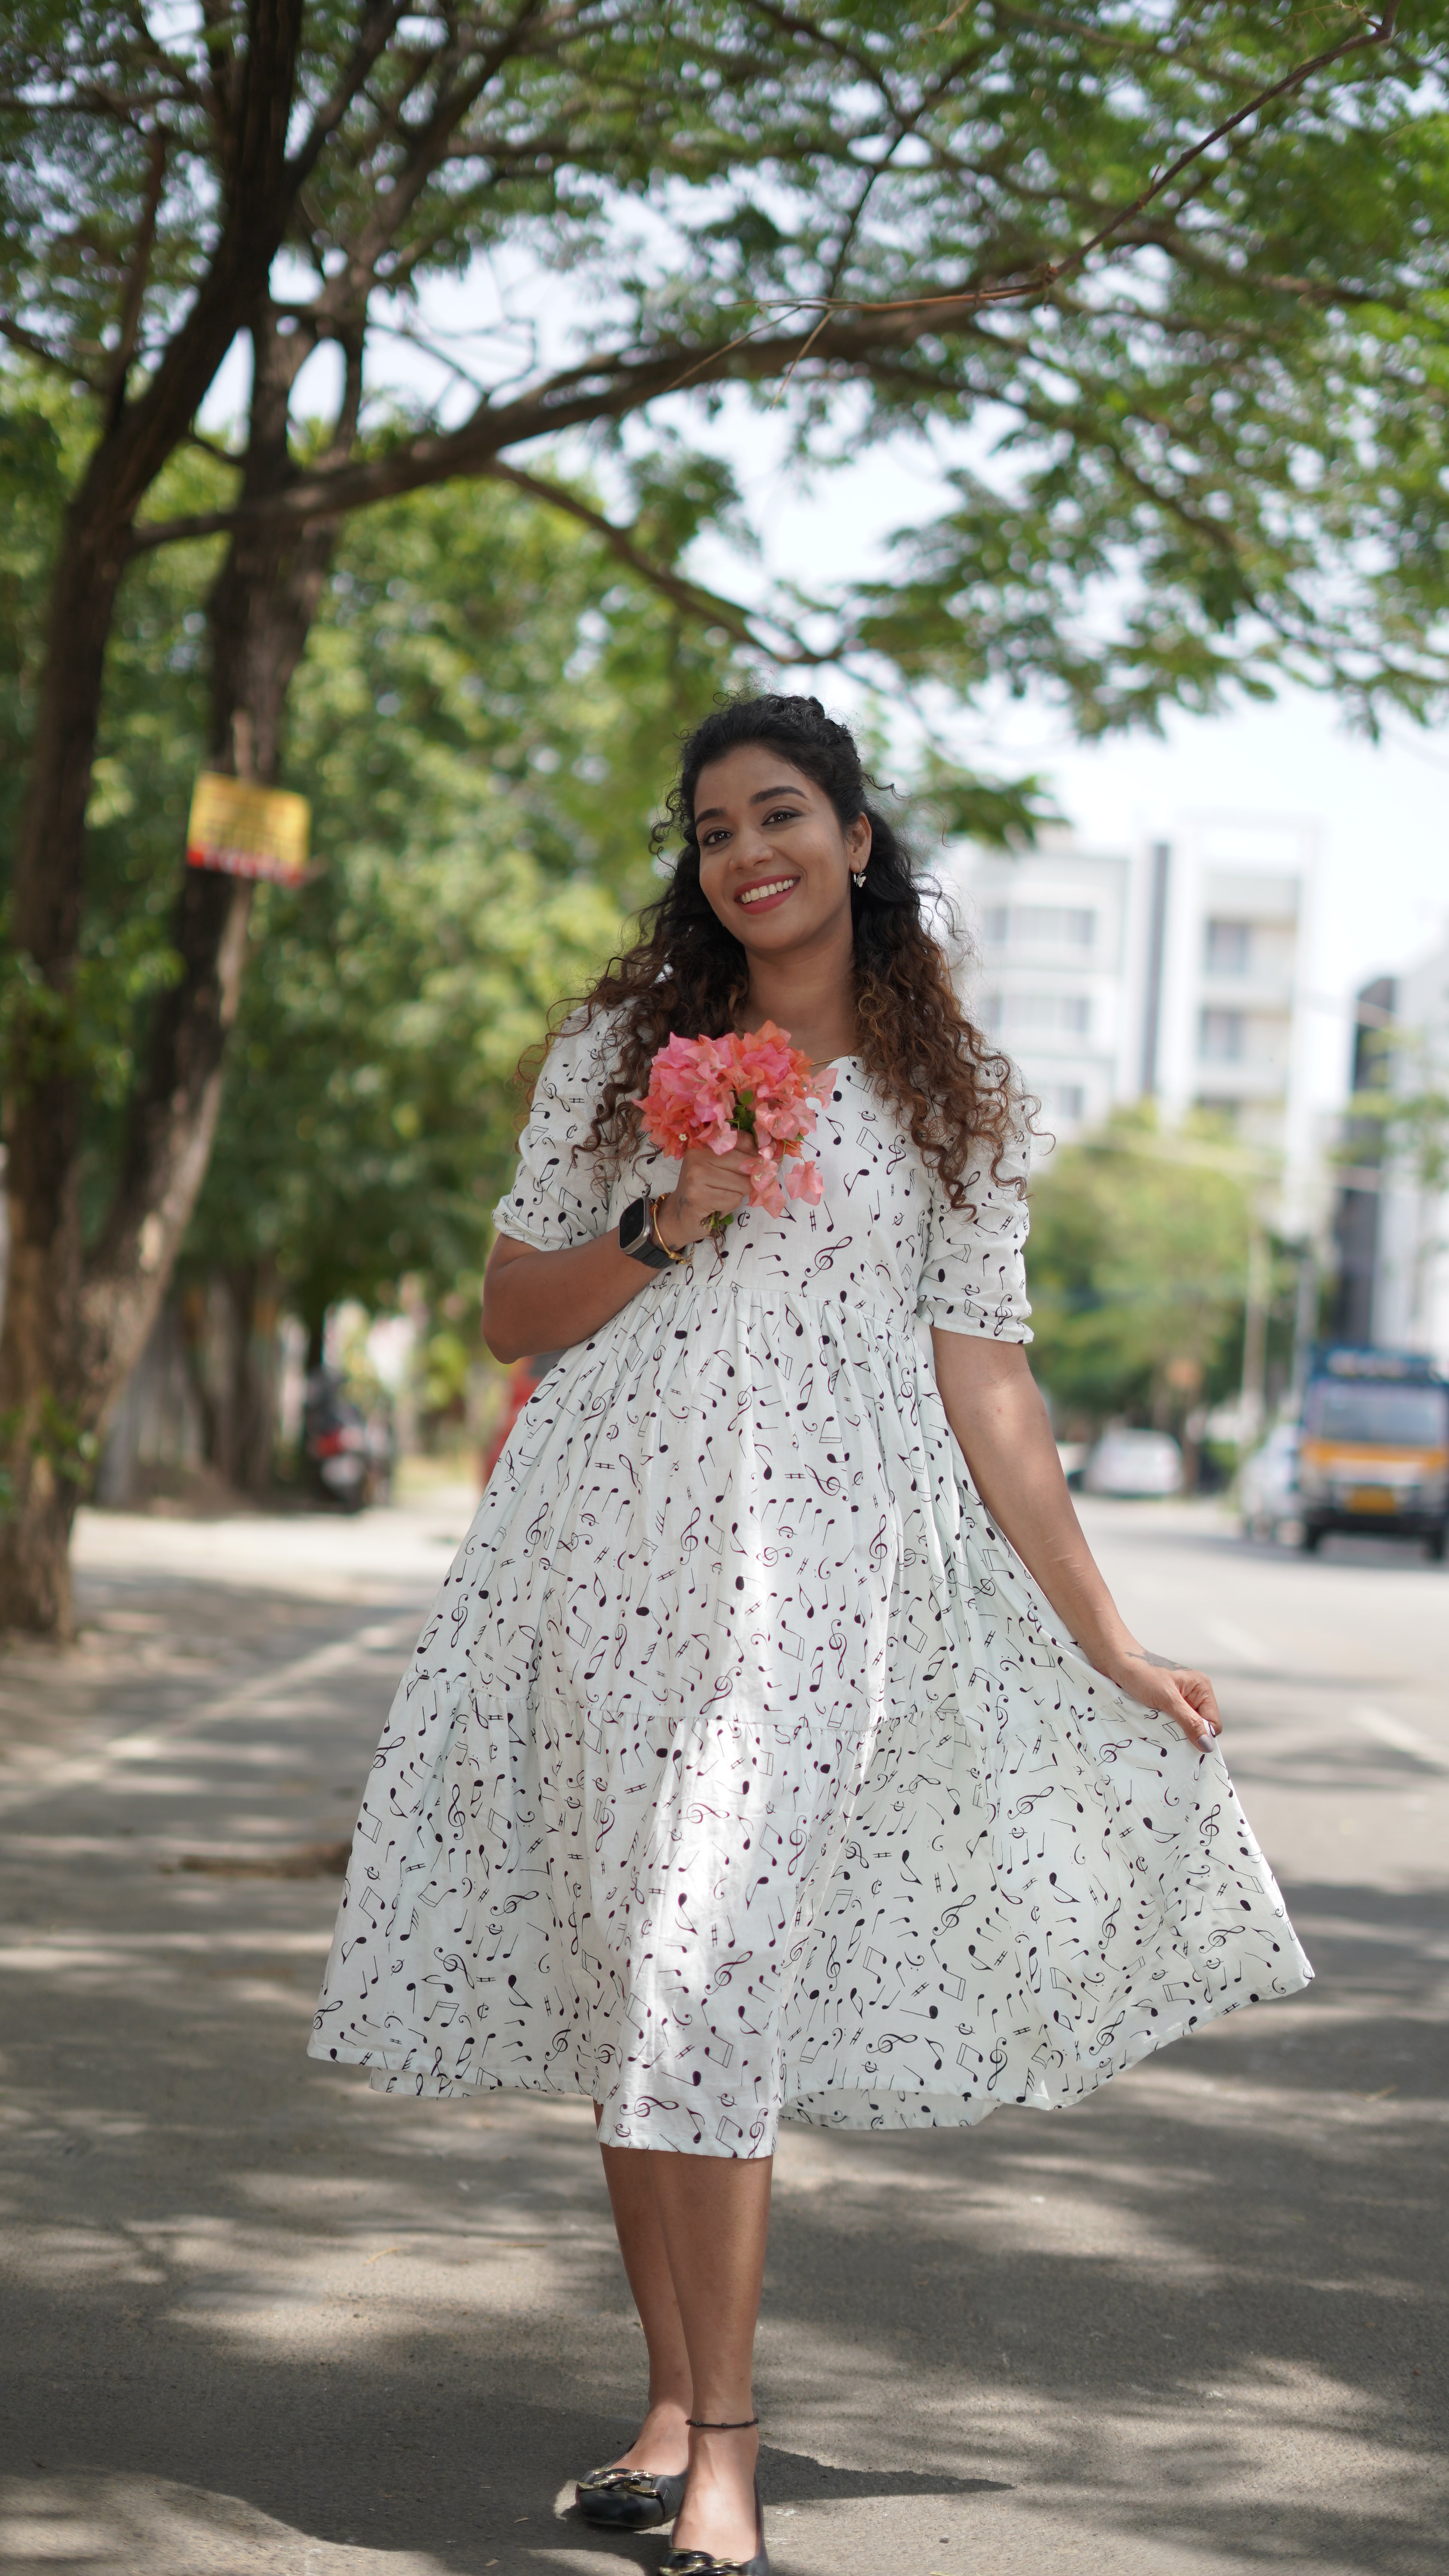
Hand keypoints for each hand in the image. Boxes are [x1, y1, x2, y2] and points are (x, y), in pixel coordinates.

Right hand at [655, 1140, 756, 1248]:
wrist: (679, 1214)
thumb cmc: (705, 1188)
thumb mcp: (719, 1165)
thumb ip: (740, 1156)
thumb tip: (767, 1159)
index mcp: (705, 1142)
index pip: (745, 1140)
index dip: (754, 1156)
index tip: (748, 1167)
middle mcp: (698, 1155)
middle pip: (746, 1163)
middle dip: (748, 1179)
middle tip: (733, 1186)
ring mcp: (696, 1175)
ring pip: (743, 1183)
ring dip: (738, 1194)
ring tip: (722, 1195)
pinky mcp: (698, 1196)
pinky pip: (734, 1199)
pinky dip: (731, 1206)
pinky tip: (717, 1205)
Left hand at [1095, 1644, 1222, 1753]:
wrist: (1117, 1662)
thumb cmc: (1142, 1674)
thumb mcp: (1167, 1699)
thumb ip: (1189, 1721)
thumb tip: (1207, 1745)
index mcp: (1202, 1687)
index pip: (1214, 1723)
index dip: (1201, 1735)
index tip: (1183, 1740)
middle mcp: (1195, 1693)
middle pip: (1201, 1726)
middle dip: (1187, 1733)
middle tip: (1168, 1733)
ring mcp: (1182, 1699)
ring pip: (1186, 1727)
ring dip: (1175, 1731)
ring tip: (1159, 1727)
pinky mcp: (1168, 1704)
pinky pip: (1174, 1723)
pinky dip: (1166, 1727)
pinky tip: (1155, 1725)